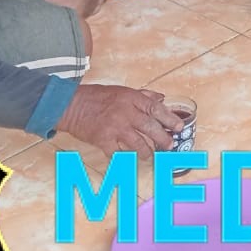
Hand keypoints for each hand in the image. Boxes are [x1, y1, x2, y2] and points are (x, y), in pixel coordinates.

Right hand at [57, 84, 176, 154]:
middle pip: (150, 128)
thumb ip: (143, 95)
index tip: (179, 127)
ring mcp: (114, 127)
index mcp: (131, 98)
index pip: (155, 109)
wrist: (71, 105)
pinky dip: (124, 158)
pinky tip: (129, 160)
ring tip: (150, 155)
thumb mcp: (122, 90)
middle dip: (163, 139)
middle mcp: (125, 112)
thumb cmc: (96, 97)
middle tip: (169, 146)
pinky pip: (118, 153)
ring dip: (146, 152)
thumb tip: (161, 98)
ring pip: (137, 143)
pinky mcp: (103, 140)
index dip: (169, 118)